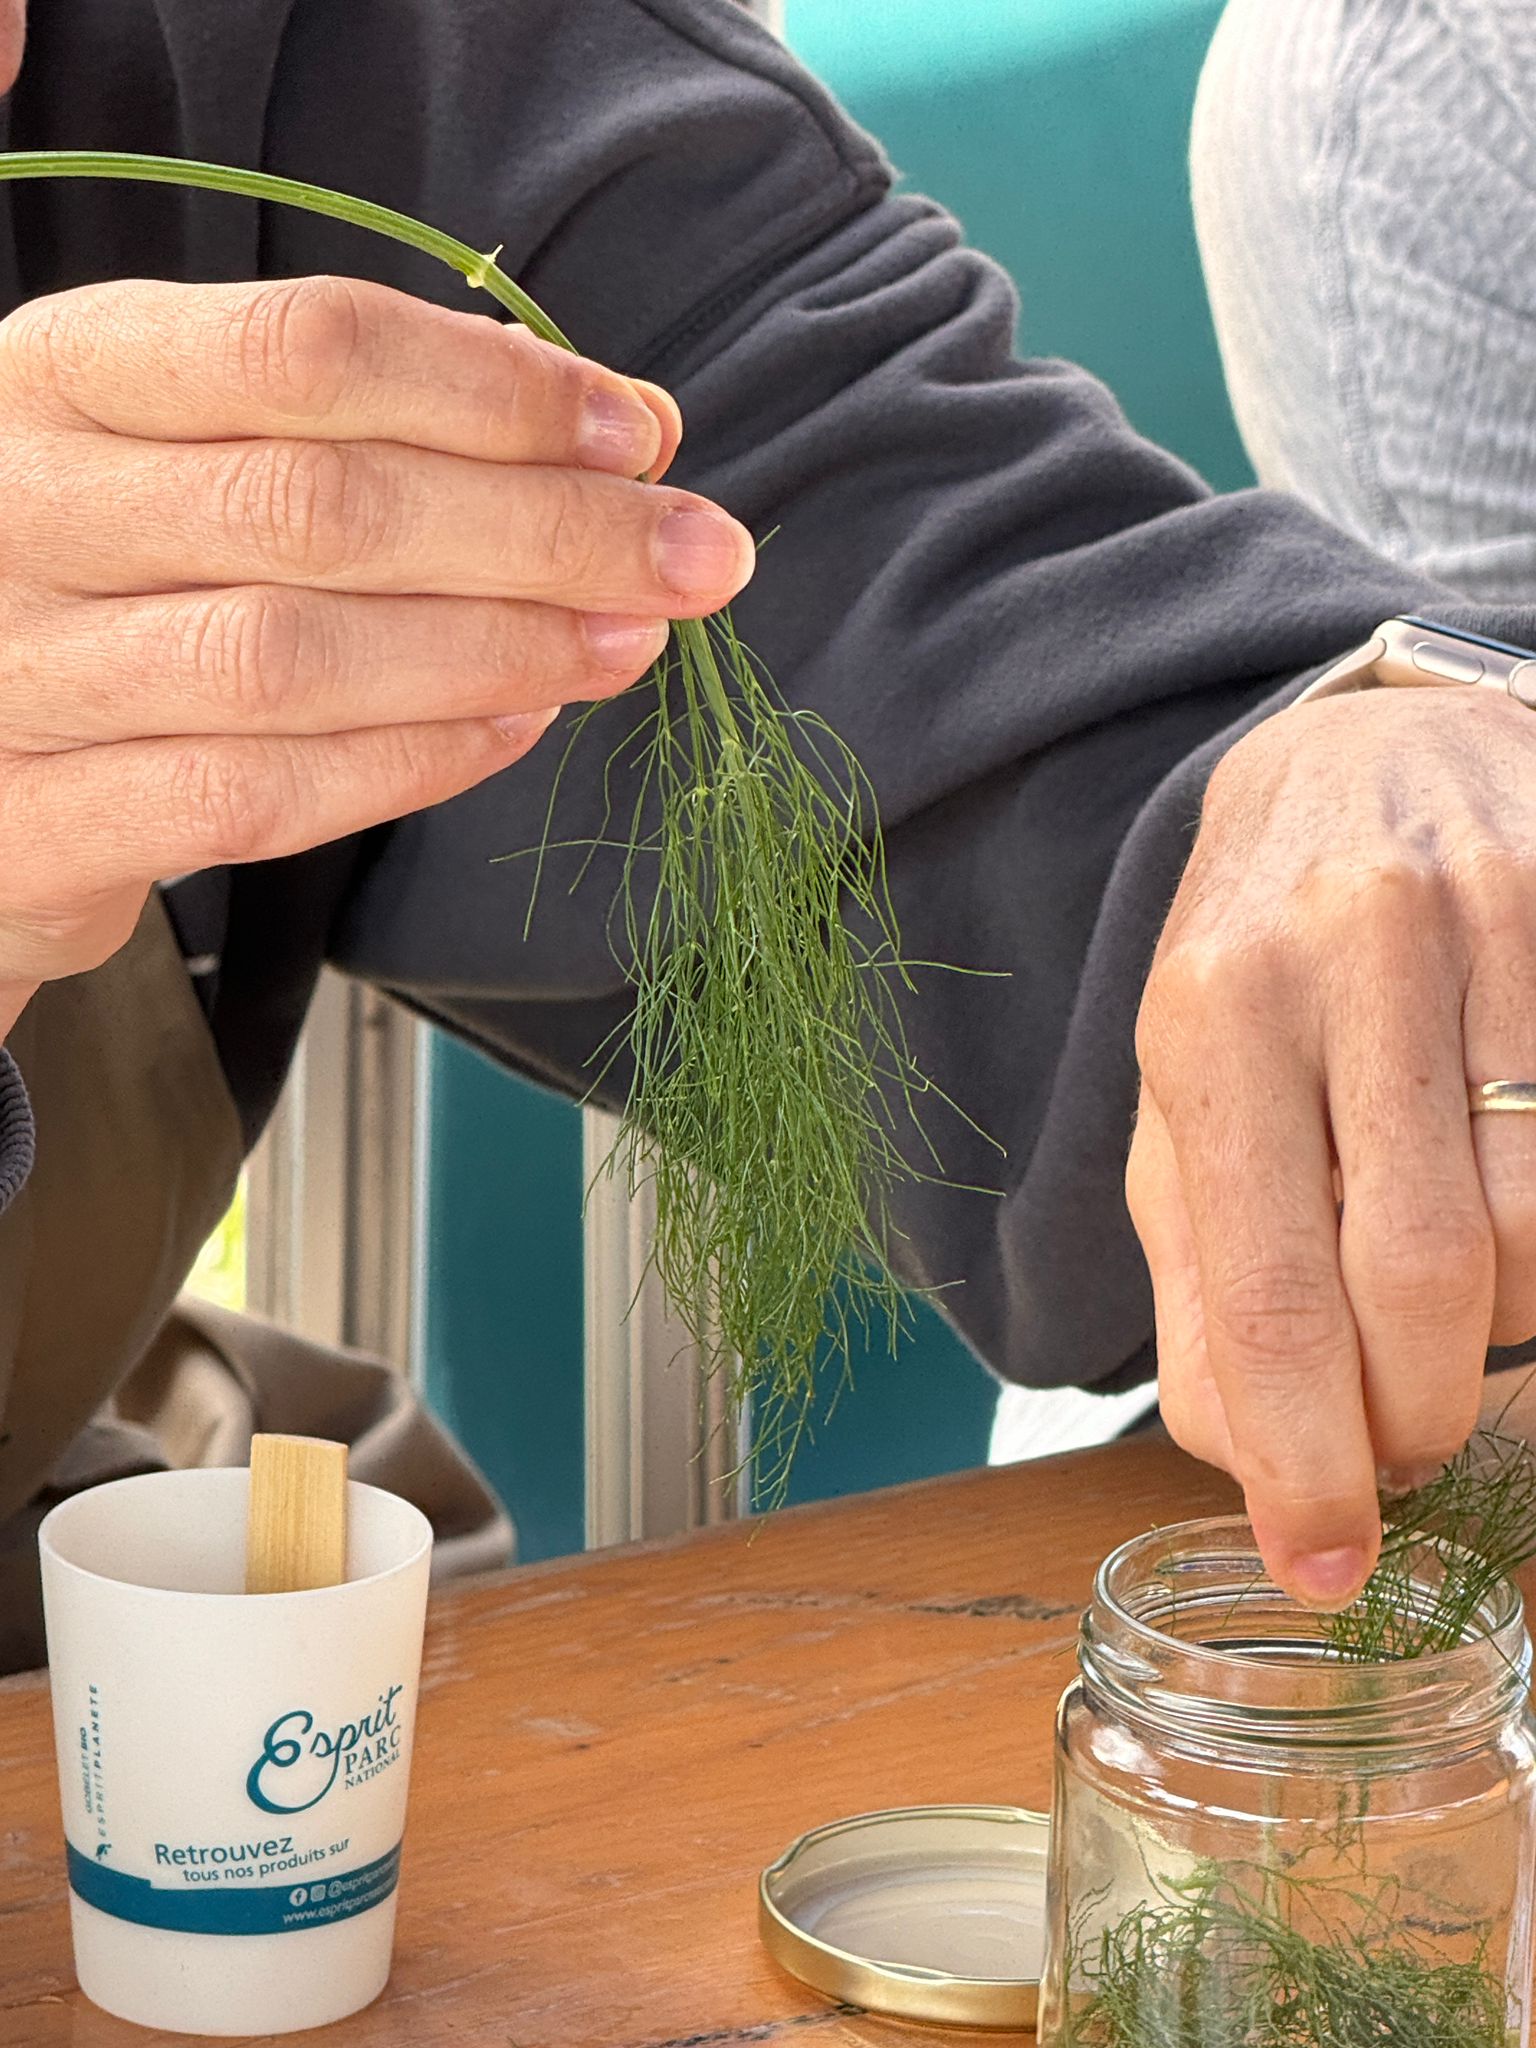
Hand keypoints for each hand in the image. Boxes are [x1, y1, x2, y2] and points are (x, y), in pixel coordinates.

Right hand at [0, 273, 752, 1017]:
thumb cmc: (100, 576)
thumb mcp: (175, 445)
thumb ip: (351, 420)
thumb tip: (592, 416)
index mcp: (67, 374)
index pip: (306, 350)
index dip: (496, 394)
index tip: (637, 434)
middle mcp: (25, 509)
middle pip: (327, 507)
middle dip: (546, 531)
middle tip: (693, 556)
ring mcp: (21, 674)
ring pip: (297, 658)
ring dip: (498, 650)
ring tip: (627, 643)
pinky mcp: (41, 823)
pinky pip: (260, 797)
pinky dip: (410, 763)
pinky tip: (513, 727)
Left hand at [1128, 686, 1535, 1608]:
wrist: (1356, 760)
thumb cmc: (1255, 963)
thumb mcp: (1181, 1103)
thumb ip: (1199, 1270)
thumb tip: (1238, 1455)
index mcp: (1211, 1014)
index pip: (1269, 1288)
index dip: (1305, 1457)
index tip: (1325, 1561)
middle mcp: (1348, 954)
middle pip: (1421, 1274)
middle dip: (1419, 1412)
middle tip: (1404, 1448)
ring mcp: (1491, 922)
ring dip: (1502, 1337)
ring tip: (1452, 1330)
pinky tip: (1509, 1250)